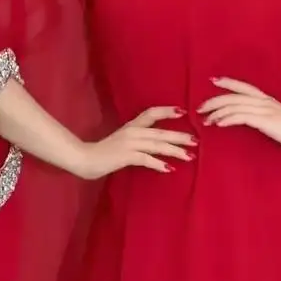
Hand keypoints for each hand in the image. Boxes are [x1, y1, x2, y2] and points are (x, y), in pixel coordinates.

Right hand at [77, 106, 196, 179]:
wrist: (84, 158)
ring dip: (174, 151)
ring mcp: (129, 144)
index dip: (167, 111)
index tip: (183, 112)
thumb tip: (155, 146)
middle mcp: (132, 132)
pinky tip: (169, 169)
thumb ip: (137, 140)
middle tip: (195, 141)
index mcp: (131, 126)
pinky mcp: (126, 156)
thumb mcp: (122, 142)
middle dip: (179, 136)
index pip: (151, 113)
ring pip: (157, 145)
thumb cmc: (103, 153)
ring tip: (189, 156)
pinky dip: (158, 164)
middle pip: (160, 132)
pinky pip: (146, 159)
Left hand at [199, 78, 280, 155]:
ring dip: (217, 112)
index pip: (245, 87)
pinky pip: (241, 117)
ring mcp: (264, 110)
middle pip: (233, 96)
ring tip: (205, 120)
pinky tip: (218, 124)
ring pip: (234, 106)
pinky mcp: (264, 121)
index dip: (229, 83)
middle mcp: (264, 102)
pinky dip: (227, 119)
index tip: (213, 81)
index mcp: (269, 100)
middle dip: (214, 101)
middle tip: (200, 108)